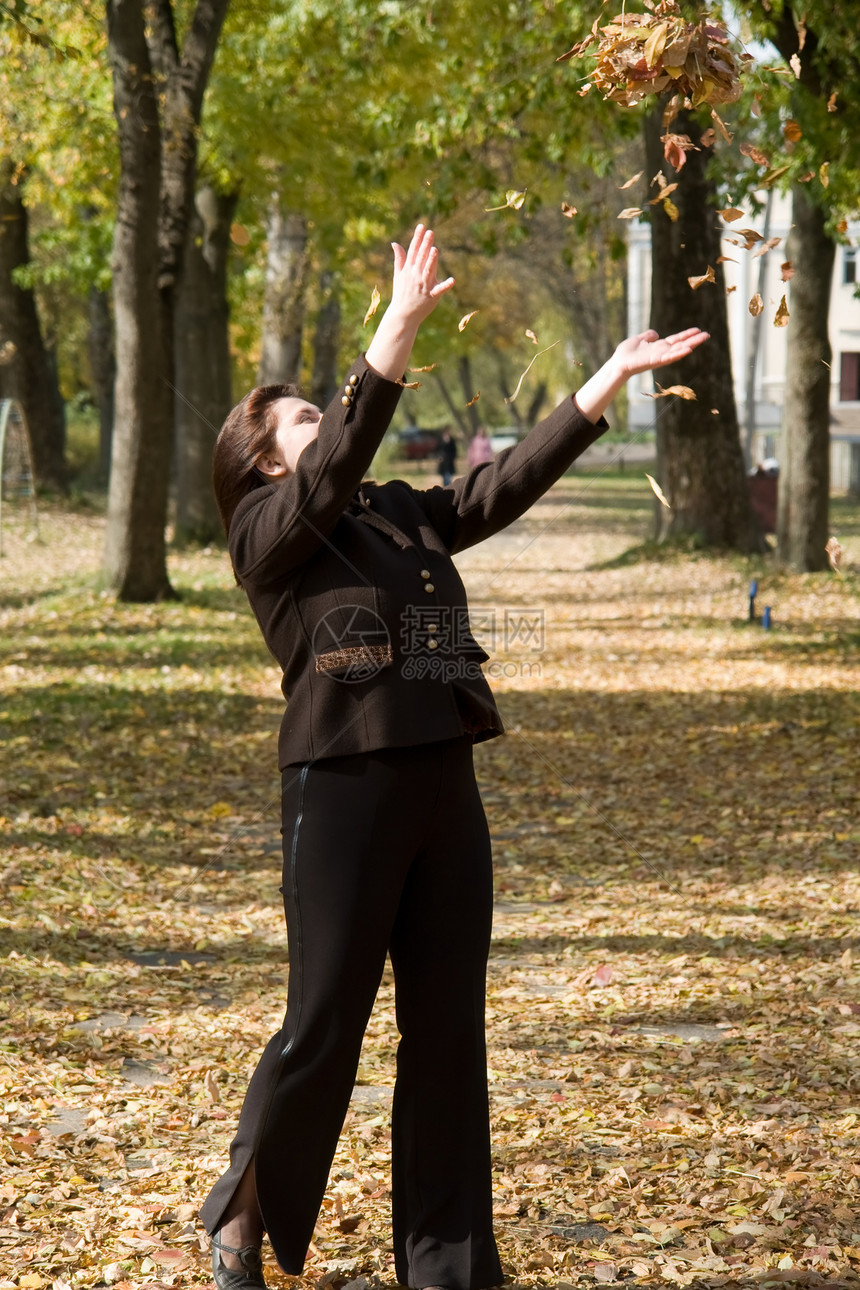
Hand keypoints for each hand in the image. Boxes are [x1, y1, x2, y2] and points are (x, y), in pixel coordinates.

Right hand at [388, 224, 454, 323]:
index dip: (417, 238)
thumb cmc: (401, 294)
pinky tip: (452, 280)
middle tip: (430, 232)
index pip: (413, 250)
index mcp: (409, 269)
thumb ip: (399, 258)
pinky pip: (439, 290)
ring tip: (435, 249)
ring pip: (428, 271)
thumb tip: (394, 243)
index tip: (422, 226)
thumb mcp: (398, 275)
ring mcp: (423, 286)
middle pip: (421, 258)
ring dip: (431, 261)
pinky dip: (445, 285)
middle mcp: (415, 276)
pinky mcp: (431, 296)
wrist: (403, 315)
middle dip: (425, 245)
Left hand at [572, 327, 708, 424]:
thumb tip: (655, 334)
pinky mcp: (654, 361)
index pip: (676, 340)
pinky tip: (687, 350)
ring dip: (689, 345)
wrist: (617, 364)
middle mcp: (662, 352)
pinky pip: (668, 357)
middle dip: (693, 340)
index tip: (698, 330)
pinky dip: (678, 354)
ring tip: (701, 340)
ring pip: (677, 351)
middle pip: (681, 344)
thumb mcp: (639, 340)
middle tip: (707, 335)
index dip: (687, 335)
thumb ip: (648, 336)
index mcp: (659, 347)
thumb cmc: (626, 353)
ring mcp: (659, 357)